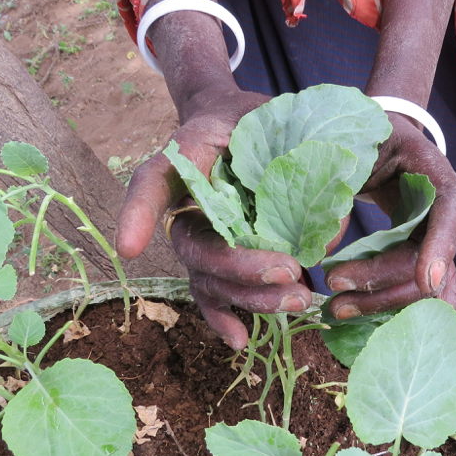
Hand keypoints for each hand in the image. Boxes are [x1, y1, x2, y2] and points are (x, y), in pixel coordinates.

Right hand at [117, 89, 311, 349]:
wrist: (242, 122)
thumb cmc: (257, 116)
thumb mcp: (275, 116)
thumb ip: (297, 159)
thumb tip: (327, 234)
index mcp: (187, 154)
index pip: (153, 181)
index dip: (138, 214)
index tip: (129, 249)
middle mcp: (183, 202)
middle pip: (194, 245)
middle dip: (239, 266)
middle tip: (289, 271)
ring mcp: (199, 235)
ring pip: (207, 277)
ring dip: (249, 297)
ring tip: (298, 299)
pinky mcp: (218, 259)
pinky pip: (212, 295)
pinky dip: (224, 319)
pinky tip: (241, 339)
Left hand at [324, 113, 455, 317]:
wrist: (381, 142)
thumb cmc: (370, 140)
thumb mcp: (354, 153)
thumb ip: (340, 190)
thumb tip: (323, 249)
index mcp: (437, 178)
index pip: (450, 213)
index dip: (441, 247)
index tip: (426, 280)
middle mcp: (446, 216)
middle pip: (428, 263)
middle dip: (384, 283)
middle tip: (335, 286)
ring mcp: (436, 241)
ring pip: (423, 287)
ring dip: (386, 304)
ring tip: (340, 310)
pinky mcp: (420, 258)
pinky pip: (413, 290)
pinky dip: (391, 307)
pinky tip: (361, 317)